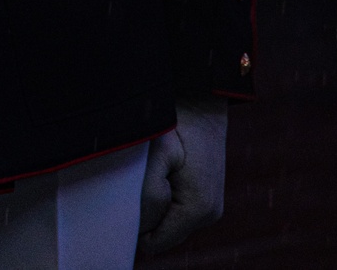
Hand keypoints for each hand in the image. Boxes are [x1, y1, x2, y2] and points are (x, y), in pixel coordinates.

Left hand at [137, 96, 226, 255]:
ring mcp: (211, 205)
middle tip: (136, 177)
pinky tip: (158, 169)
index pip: (153, 242)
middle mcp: (209, 213)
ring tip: (150, 168)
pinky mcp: (207, 194)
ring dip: (153, 202)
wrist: (202, 94)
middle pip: (160, 233)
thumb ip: (148, 193)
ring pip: (167, 221)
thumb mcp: (158, 152)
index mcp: (198, 209)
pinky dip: (162, 194)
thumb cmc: (177, 119)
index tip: (125, 194)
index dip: (133, 224)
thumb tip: (138, 228)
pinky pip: (175, 208)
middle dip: (144, 213)